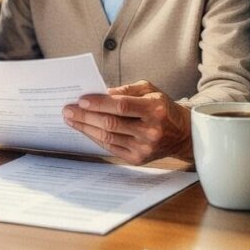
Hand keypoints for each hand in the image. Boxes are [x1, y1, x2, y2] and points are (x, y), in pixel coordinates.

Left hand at [62, 80, 192, 164]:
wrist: (182, 134)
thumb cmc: (162, 107)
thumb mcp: (149, 90)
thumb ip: (126, 89)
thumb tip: (101, 92)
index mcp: (154, 110)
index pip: (122, 106)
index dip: (99, 103)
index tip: (81, 100)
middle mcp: (150, 131)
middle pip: (111, 123)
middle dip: (86, 116)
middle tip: (68, 110)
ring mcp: (144, 148)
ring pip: (108, 137)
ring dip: (85, 128)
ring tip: (71, 119)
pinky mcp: (137, 159)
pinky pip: (110, 147)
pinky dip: (95, 138)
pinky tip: (84, 130)